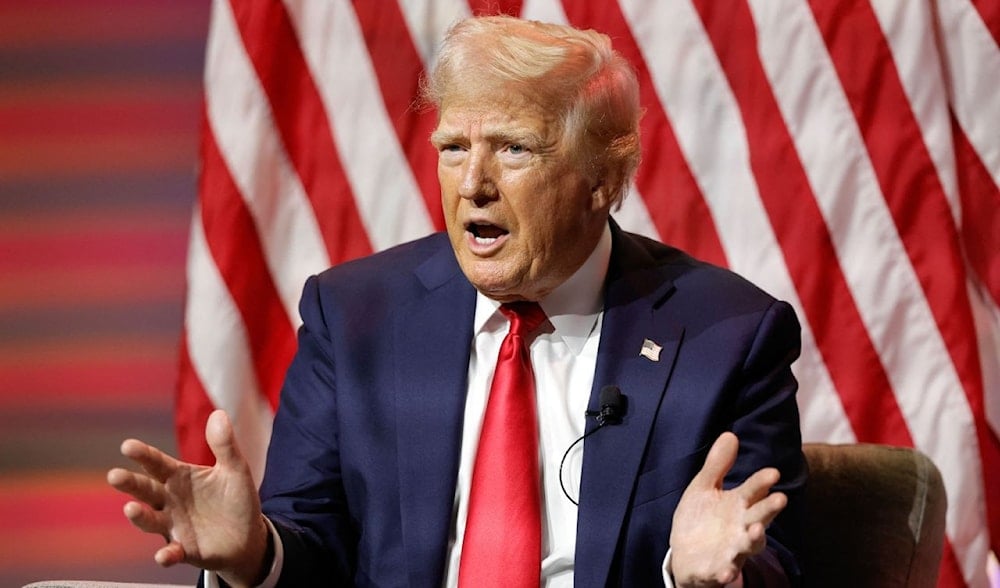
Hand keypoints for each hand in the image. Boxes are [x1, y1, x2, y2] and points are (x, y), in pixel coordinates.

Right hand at [107, 409, 269, 587]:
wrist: (248, 537)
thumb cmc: (236, 499)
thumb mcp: (235, 470)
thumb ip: (225, 445)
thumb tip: (218, 413)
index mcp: (179, 477)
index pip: (157, 463)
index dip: (143, 455)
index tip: (127, 445)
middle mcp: (169, 500)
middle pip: (145, 490)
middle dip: (130, 484)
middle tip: (114, 476)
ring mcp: (173, 526)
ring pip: (151, 521)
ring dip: (140, 517)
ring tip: (131, 509)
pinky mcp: (184, 550)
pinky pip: (171, 553)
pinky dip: (167, 555)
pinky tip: (164, 555)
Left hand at [668, 432, 786, 586]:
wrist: (686, 555)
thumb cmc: (702, 519)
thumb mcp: (704, 488)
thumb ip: (717, 465)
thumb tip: (730, 434)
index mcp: (739, 505)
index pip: (754, 490)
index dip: (762, 482)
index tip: (773, 472)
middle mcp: (742, 527)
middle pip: (759, 516)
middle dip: (769, 508)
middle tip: (780, 498)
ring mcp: (732, 550)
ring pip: (748, 545)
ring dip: (754, 538)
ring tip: (757, 530)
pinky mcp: (717, 569)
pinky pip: (723, 572)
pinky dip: (726, 573)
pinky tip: (726, 573)